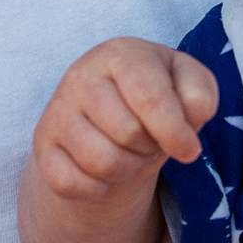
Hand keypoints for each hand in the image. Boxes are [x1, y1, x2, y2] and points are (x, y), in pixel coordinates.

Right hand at [30, 37, 217, 203]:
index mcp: (121, 54)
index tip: (190, 150)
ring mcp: (57, 111)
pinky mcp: (43, 145)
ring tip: (130, 153)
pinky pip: (71, 184)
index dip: (175, 131)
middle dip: (149, 148)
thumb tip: (192, 118)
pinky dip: (97, 188)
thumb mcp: (186, 83)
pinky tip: (104, 170)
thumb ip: (199, 94)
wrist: (110, 114)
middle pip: (127, 134)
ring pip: (101, 162)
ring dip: (127, 169)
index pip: (150, 97)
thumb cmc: (155, 95)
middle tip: (149, 140)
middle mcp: (81, 76)